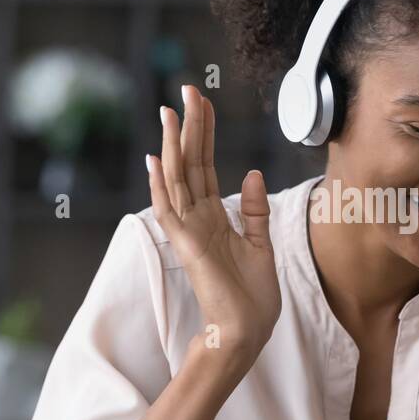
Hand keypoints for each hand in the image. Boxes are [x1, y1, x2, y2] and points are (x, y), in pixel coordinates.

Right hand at [147, 85, 280, 359]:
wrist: (248, 330)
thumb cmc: (253, 295)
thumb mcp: (262, 244)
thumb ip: (254, 209)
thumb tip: (250, 172)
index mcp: (214, 216)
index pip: (205, 164)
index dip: (204, 132)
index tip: (201, 101)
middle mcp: (197, 218)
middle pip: (190, 163)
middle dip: (189, 126)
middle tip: (186, 89)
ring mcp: (189, 231)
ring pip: (177, 179)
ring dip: (173, 145)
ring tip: (170, 112)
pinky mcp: (188, 246)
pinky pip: (170, 210)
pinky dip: (162, 185)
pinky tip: (156, 159)